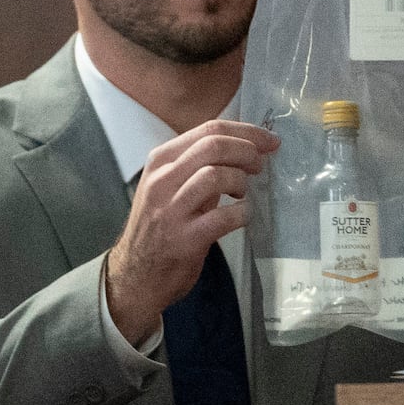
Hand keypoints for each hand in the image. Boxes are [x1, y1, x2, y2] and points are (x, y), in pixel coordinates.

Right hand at [106, 120, 278, 342]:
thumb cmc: (158, 227)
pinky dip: (242, 214)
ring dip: (241, 181)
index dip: (246, 131)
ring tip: (242, 194)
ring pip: (216, 175)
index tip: (268, 140)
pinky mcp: (185, 239)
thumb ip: (198, 165)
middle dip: (247, 151)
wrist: (135, 275)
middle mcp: (162, 180)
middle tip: (260, 165)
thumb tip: (243, 147)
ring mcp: (171, 210)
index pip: (208, 129)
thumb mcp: (169, 186)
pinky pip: (224, 217)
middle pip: (213, 145)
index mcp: (161, 161)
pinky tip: (241, 216)